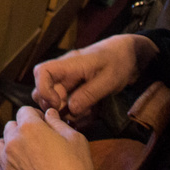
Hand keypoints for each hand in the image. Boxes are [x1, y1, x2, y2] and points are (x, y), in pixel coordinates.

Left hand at [0, 107, 102, 169]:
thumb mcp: (75, 139)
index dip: (35, 115)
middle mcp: (14, 143)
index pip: (24, 111)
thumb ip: (58, 123)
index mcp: (30, 128)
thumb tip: (49, 114)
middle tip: (37, 140)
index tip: (43, 123)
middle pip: (10, 127)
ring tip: (20, 153)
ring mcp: (7, 164)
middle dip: (21, 129)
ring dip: (6, 146)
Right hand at [31, 34, 158, 116]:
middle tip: (75, 114)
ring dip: (68, 112)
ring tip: (88, 113)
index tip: (58, 103)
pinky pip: (68, 104)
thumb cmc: (118, 62)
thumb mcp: (108, 79)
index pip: (42, 72)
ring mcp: (69, 82)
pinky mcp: (75, 90)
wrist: (128, 55)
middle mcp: (64, 73)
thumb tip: (71, 109)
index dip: (43, 90)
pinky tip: (91, 113)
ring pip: (55, 101)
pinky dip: (77, 112)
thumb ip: (89, 94)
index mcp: (69, 65)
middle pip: (42, 90)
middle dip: (56, 107)